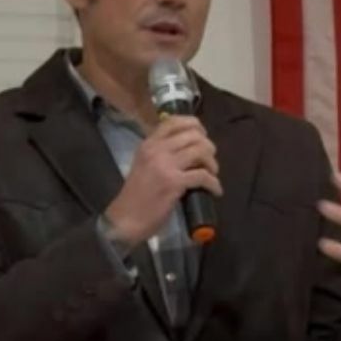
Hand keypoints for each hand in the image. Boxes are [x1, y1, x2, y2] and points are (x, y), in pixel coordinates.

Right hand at [103, 115, 219, 244]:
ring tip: (212, 174)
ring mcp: (165, 165)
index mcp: (148, 143)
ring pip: (201, 151)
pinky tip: (215, 191)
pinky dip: (214, 183)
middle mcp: (156, 149)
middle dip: (208, 147)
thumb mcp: (144, 165)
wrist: (125, 219)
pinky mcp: (174, 183)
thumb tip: (188, 148)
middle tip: (209, 161)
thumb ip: (161, 153)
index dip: (195, 126)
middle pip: (194, 135)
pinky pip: (203, 176)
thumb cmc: (136, 195)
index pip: (174, 121)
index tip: (202, 138)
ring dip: (212, 163)